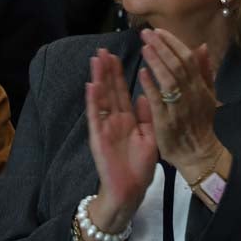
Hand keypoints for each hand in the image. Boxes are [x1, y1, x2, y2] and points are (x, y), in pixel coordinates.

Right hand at [85, 48, 158, 234]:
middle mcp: (114, 120)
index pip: (122, 91)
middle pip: (110, 90)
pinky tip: (91, 85)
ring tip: (96, 60)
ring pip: (101, 98)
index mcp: (128, 119)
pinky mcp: (98, 137)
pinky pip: (96, 116)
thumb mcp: (149, 137)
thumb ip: (147, 116)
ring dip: (98, 79)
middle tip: (102, 49)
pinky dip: (93, 101)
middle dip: (107, 70)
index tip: (116, 55)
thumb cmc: (140, 168)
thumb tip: (145, 94)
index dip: (119, 74)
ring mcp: (105, 127)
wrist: (131, 191)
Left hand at [137, 28, 224, 181]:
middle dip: (162, 47)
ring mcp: (179, 108)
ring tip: (144, 47)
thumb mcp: (208, 95)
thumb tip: (202, 46)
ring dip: (157, 62)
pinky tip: (142, 73)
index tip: (159, 31)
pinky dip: (151, 86)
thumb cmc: (200, 123)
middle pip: (177, 66)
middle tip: (146, 33)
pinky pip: (159, 101)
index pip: (188, 59)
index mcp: (200, 87)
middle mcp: (192, 95)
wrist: (199, 154)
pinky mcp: (166, 122)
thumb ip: (204, 71)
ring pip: (169, 80)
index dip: (173, 44)